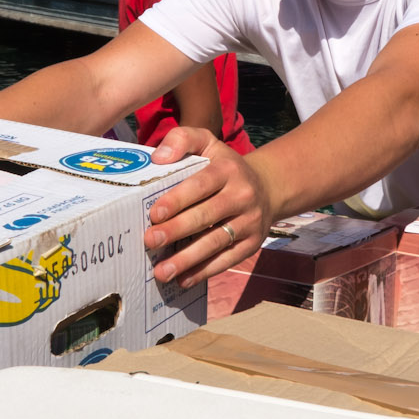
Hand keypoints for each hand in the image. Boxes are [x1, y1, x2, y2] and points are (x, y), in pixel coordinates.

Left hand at [144, 126, 272, 286]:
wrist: (268, 188)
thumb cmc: (225, 167)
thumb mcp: (208, 144)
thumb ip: (183, 139)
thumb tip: (159, 157)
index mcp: (228, 169)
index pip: (201, 184)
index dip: (178, 199)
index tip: (154, 214)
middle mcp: (242, 195)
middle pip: (207, 216)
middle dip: (176, 230)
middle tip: (150, 241)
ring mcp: (250, 222)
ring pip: (216, 242)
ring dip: (188, 259)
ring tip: (162, 271)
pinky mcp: (252, 243)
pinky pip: (227, 259)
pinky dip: (204, 271)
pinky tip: (183, 279)